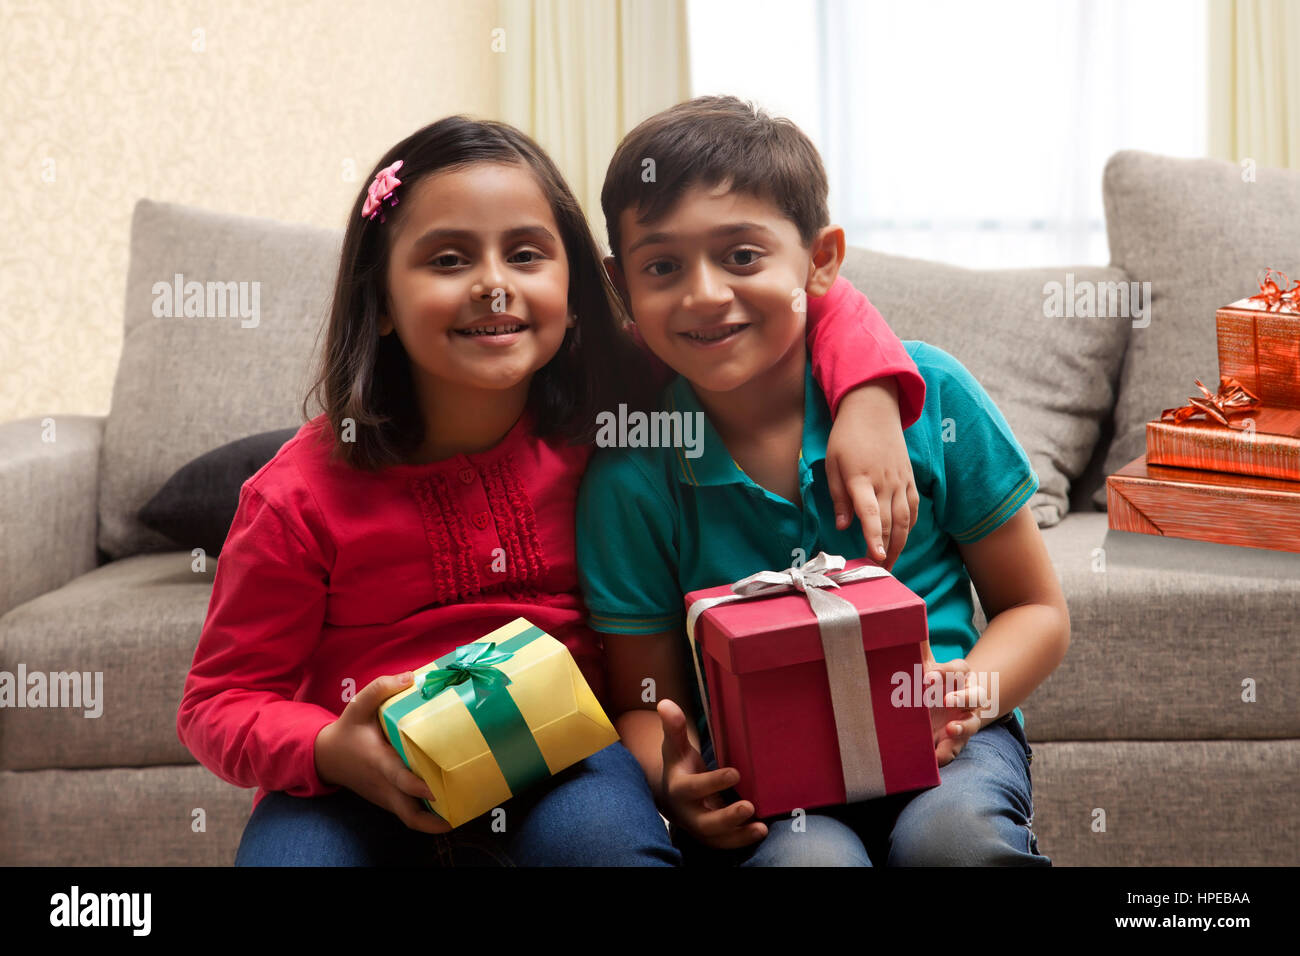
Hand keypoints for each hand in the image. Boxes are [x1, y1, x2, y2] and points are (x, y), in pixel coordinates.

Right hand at [314, 672, 451, 833]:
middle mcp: (383, 785)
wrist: (326, 757)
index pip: (398, 778)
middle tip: (461, 813)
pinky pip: (409, 813)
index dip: (417, 786)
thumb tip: (410, 677)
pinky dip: (427, 815)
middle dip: (433, 820)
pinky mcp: (388, 800)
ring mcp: (385, 796)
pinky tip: (449, 805)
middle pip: (408, 814)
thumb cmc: (347, 730)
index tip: (436, 790)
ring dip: (434, 820)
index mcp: (378, 762)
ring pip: (410, 818)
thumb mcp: (358, 705)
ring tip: (463, 812)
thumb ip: (381, 689)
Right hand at [657, 698, 767, 849]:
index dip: (713, 783)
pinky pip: (724, 843)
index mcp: (679, 788)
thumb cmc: (679, 765)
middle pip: (704, 822)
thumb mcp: (676, 746)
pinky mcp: (711, 836)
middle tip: (749, 806)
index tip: (736, 773)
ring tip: (761, 828)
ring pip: (716, 838)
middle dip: (727, 818)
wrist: (672, 793)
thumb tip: (665, 703)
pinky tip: (760, 831)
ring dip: (738, 835)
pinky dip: (741, 841)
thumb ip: (674, 727)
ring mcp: (699, 827)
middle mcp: (687, 812)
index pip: (693, 789)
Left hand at [824, 379, 918, 570]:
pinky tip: (902, 538)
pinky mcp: (910, 477)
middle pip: (889, 523)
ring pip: (905, 518)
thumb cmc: (846, 437)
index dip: (873, 538)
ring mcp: (901, 480)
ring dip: (900, 543)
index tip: (877, 559)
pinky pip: (913, 506)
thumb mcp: (832, 464)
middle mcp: (884, 482)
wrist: (873, 409)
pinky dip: (909, 526)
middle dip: (886, 550)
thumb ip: (838, 497)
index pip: (870, 515)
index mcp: (861, 479)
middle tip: (879, 573)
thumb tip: (842, 527)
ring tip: (891, 562)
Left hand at [921, 646, 980, 766]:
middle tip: (946, 700)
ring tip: (949, 729)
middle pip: (974, 696)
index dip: (946, 671)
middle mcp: (967, 698)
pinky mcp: (955, 742)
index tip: (928, 675)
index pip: (959, 669)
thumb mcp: (925, 665)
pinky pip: (956, 749)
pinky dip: (947, 753)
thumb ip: (919, 647)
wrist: (940, 708)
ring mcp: (964, 721)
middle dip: (962, 697)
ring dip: (962, 727)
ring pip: (971, 724)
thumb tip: (909, 616)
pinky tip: (936, 757)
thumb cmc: (932, 682)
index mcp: (959, 677)